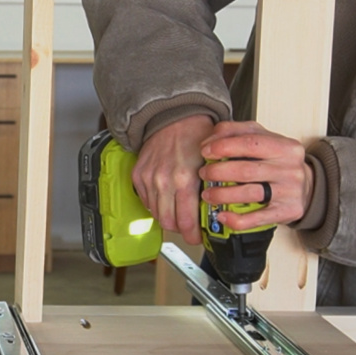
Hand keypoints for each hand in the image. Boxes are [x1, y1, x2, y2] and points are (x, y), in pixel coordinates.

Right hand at [132, 115, 214, 244]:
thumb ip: (213, 187)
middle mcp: (163, 182)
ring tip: (179, 214)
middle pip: (169, 223)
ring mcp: (148, 179)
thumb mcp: (213, 162)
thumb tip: (217, 211)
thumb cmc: (196, 135)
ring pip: (156, 214)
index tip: (198, 238)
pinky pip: (146, 201)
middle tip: (189, 229)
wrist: (174, 116)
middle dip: (180, 230)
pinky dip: (157, 204)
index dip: (193, 236)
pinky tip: (167, 199)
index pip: (185, 222)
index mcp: (184, 179)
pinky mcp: (138, 176)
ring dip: (168, 218)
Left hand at [198, 121, 313, 229]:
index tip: (206, 151)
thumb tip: (210, 140)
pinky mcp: (286, 212)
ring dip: (222, 195)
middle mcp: (290, 169)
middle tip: (204, 174)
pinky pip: (257, 218)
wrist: (307, 186)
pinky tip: (222, 215)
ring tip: (208, 194)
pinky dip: (236, 219)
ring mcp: (289, 192)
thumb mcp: (263, 139)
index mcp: (285, 147)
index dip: (223, 147)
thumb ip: (236, 132)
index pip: (250, 143)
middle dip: (218, 172)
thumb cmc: (278, 161)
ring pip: (249, 194)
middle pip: (246, 170)